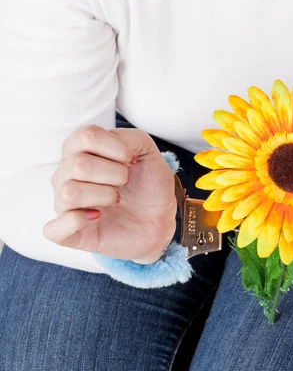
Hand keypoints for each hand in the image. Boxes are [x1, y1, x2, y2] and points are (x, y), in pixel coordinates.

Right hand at [43, 125, 176, 263]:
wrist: (160, 217)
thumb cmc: (147, 183)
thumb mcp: (146, 152)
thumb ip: (129, 138)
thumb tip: (107, 146)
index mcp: (79, 151)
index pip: (85, 136)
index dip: (115, 147)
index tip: (132, 160)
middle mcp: (65, 176)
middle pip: (78, 164)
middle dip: (114, 173)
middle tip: (125, 182)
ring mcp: (64, 205)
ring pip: (68, 192)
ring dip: (104, 195)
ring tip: (116, 199)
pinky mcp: (69, 235)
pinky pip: (54, 229)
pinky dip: (77, 221)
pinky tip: (97, 217)